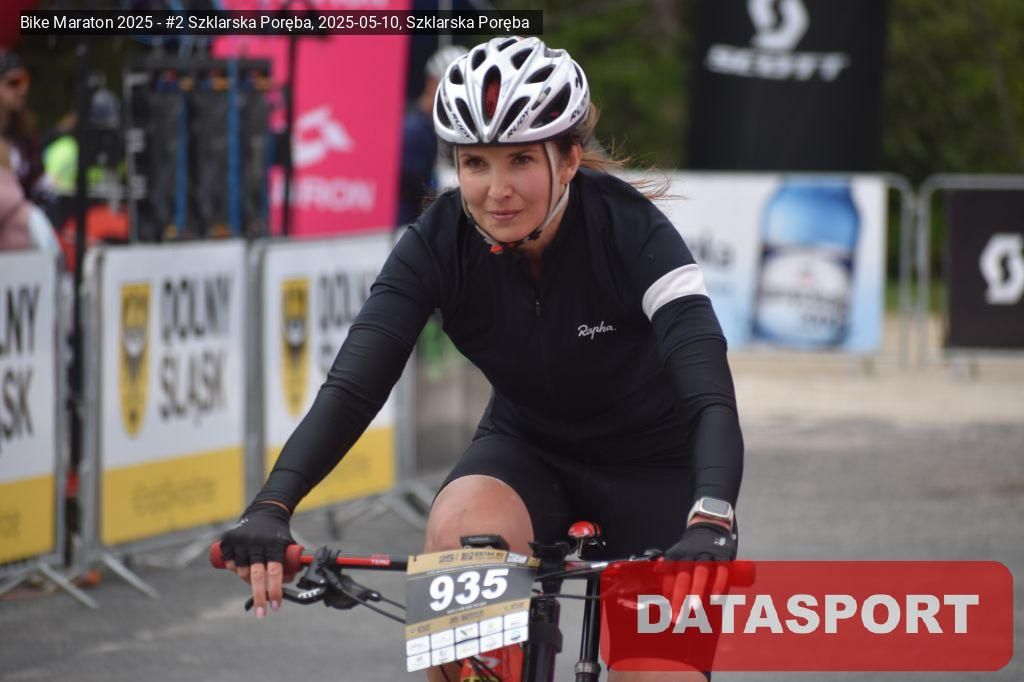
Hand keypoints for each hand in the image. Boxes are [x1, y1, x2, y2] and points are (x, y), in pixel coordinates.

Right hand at [219, 501, 295, 617]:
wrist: (265, 510)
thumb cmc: (278, 533)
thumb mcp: (287, 545)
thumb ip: (289, 564)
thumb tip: (289, 583)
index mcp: (274, 543)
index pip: (275, 572)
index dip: (275, 591)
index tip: (275, 607)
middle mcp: (257, 542)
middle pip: (256, 576)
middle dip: (259, 597)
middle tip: (261, 614)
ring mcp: (241, 540)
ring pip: (241, 572)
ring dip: (247, 579)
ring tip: (254, 574)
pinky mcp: (228, 539)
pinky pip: (230, 563)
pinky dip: (235, 569)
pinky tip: (242, 565)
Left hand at [661, 522, 737, 617]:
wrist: (709, 526)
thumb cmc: (691, 548)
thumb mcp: (677, 553)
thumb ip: (668, 567)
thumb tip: (658, 582)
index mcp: (677, 555)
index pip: (669, 575)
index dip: (667, 592)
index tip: (666, 609)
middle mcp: (690, 554)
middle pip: (683, 577)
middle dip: (679, 598)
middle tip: (677, 617)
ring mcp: (707, 554)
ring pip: (701, 573)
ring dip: (697, 591)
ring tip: (694, 609)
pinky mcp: (723, 556)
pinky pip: (721, 571)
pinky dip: (718, 584)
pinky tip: (716, 598)